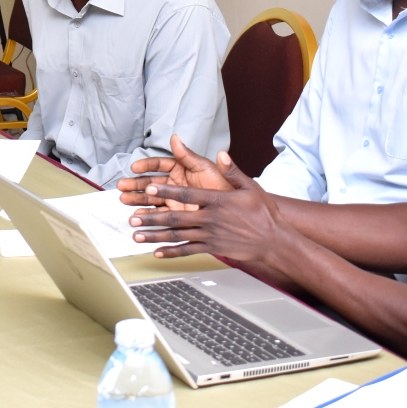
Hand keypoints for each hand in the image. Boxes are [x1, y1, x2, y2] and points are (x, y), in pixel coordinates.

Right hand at [116, 135, 234, 210]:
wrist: (235, 213)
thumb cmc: (223, 187)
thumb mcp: (207, 169)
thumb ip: (189, 156)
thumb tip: (175, 137)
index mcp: (181, 168)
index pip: (159, 164)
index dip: (146, 166)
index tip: (134, 168)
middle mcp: (174, 183)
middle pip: (150, 182)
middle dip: (135, 184)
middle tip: (122, 186)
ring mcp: (173, 199)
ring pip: (150, 199)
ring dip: (137, 200)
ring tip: (124, 201)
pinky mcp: (175, 215)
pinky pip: (158, 215)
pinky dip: (147, 217)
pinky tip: (137, 217)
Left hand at [126, 160, 293, 265]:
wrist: (273, 240)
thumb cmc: (263, 212)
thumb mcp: (250, 187)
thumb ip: (233, 171)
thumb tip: (221, 154)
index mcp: (216, 201)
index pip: (186, 194)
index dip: (165, 191)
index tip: (148, 189)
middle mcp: (209, 218)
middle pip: (175, 217)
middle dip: (151, 216)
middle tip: (132, 216)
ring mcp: (209, 235)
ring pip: (177, 235)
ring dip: (155, 235)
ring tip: (137, 235)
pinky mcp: (212, 247)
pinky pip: (188, 250)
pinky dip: (171, 252)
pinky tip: (157, 253)